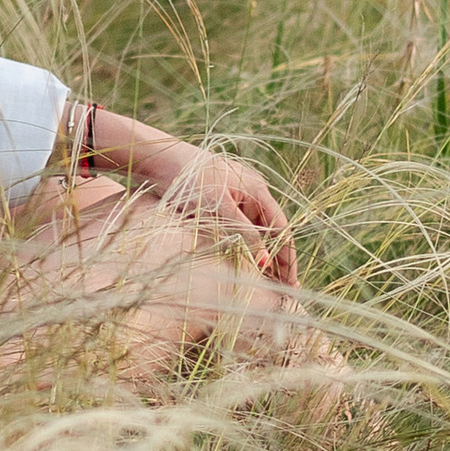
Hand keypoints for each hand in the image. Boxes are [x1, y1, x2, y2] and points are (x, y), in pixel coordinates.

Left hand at [83, 112, 296, 282]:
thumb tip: (266, 262)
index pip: (282, 230)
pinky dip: (242, 246)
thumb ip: (244, 234)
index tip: (292, 285)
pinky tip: (242, 264)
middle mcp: (250, 192)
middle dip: (277, 261)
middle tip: (282, 291)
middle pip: (270, 232)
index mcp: (257, 190)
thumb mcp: (218, 209)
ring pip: (253, 231)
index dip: (288, 259)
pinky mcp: (217, 200)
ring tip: (264, 284)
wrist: (157, 159)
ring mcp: (234, 195)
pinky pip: (236, 228)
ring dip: (259, 255)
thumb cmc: (188, 180)